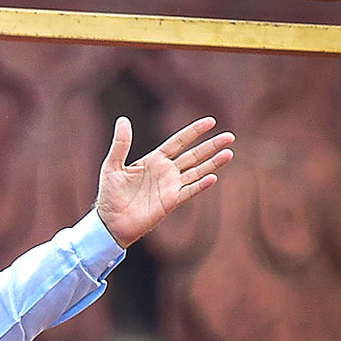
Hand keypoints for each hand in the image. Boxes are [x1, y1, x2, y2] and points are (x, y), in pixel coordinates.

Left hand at [95, 116, 233, 247]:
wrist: (110, 221)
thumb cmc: (110, 193)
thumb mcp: (112, 164)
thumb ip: (121, 144)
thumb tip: (123, 119)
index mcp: (154, 160)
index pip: (178, 142)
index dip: (194, 132)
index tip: (211, 121)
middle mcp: (166, 172)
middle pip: (194, 155)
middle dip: (211, 146)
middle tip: (230, 136)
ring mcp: (171, 187)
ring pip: (197, 172)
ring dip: (213, 163)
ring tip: (229, 153)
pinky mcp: (171, 202)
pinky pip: (189, 191)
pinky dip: (200, 185)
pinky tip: (212, 178)